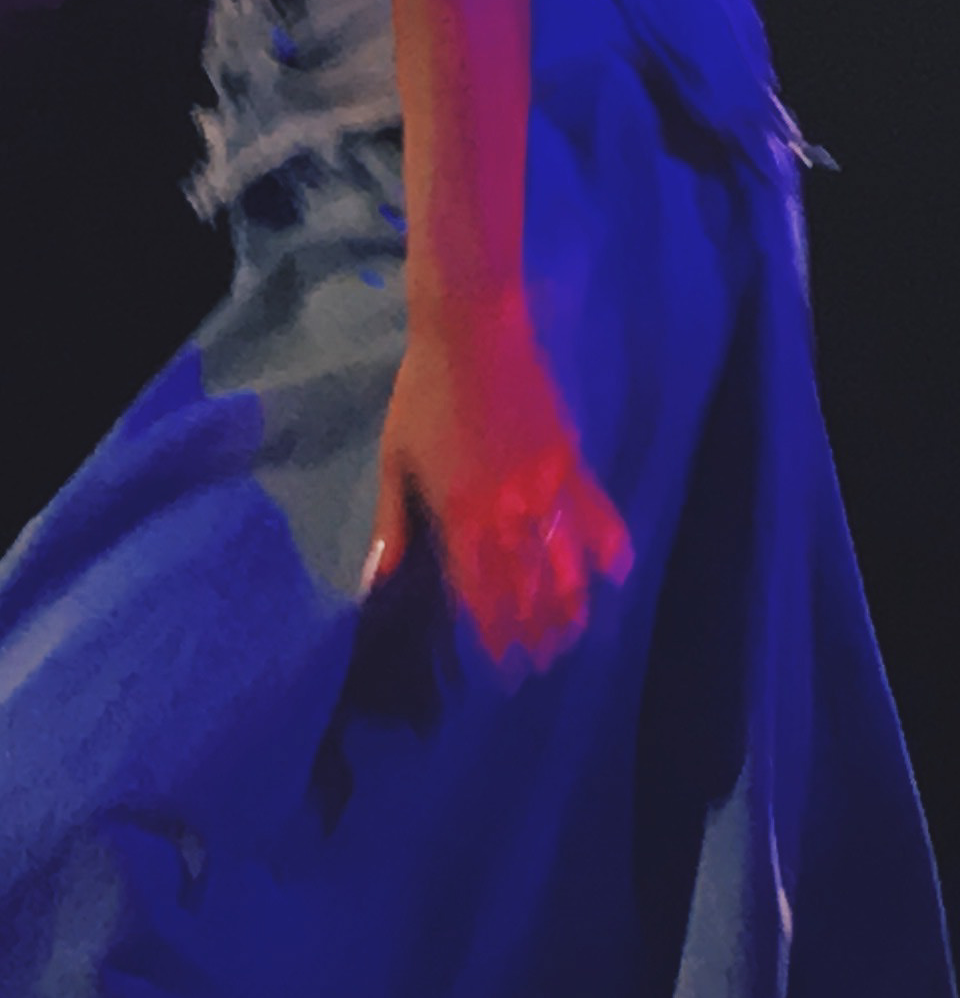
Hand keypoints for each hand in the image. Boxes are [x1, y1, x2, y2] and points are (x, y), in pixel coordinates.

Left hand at [364, 301, 632, 673]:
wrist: (471, 333)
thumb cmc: (421, 393)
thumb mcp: (396, 459)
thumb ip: (393, 523)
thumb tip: (376, 579)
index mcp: (458, 513)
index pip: (477, 588)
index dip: (490, 629)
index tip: (500, 663)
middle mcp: (505, 510)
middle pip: (522, 583)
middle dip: (531, 628)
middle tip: (540, 664)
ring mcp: (543, 486)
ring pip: (561, 557)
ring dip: (570, 600)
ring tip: (576, 634)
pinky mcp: (568, 458)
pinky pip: (594, 508)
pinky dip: (608, 540)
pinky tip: (620, 570)